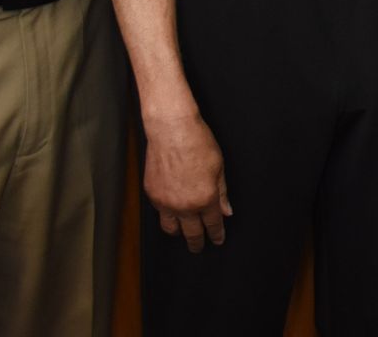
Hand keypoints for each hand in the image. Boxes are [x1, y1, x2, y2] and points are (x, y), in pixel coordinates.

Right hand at [143, 113, 231, 251]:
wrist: (171, 130)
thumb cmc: (197, 143)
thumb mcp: (219, 167)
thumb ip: (222, 193)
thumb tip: (226, 211)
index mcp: (205, 199)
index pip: (212, 225)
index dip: (217, 234)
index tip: (218, 240)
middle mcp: (184, 205)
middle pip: (192, 233)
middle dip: (197, 242)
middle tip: (199, 247)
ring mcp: (165, 202)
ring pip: (171, 229)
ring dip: (179, 233)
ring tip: (184, 233)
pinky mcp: (152, 194)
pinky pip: (160, 213)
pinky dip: (167, 215)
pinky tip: (172, 212)